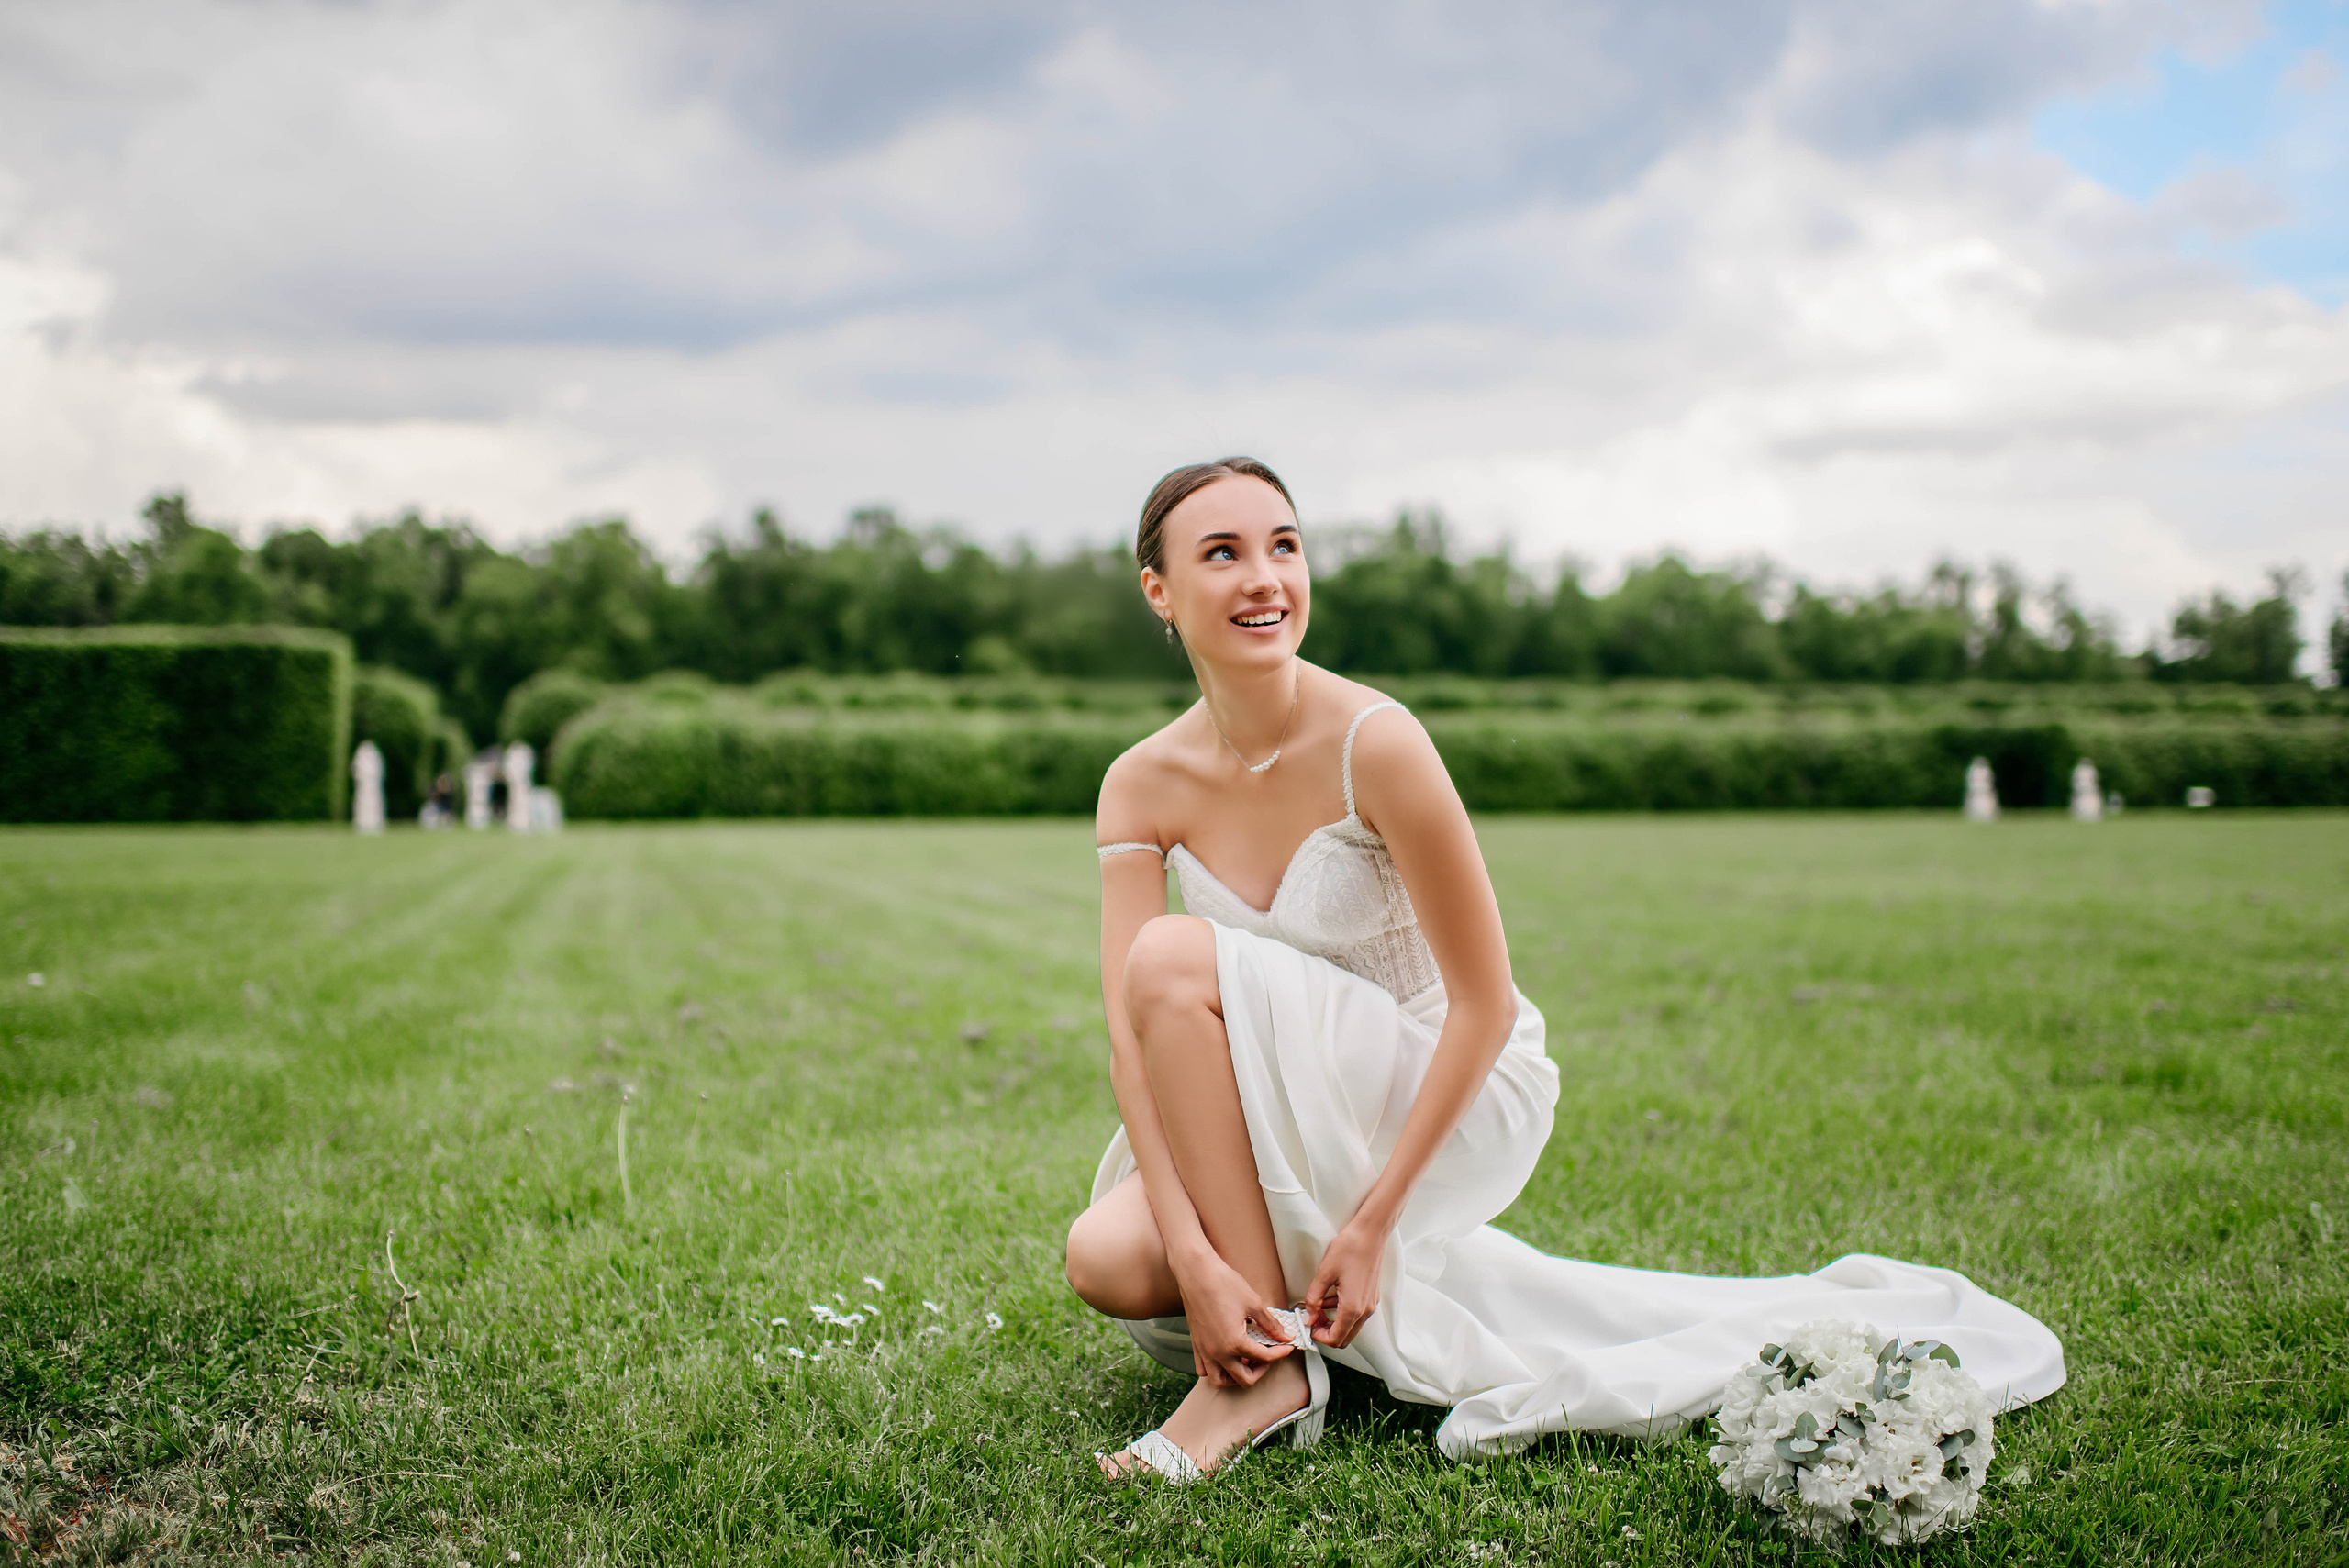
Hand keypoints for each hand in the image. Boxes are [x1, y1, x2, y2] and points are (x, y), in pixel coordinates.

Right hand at [1173, 1252, 1295, 1388]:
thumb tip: (1285, 1335)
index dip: (1280, 1353)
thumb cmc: (1223, 1283)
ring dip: (1236, 1375)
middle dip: (1260, 1370)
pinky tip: (1226, 1355)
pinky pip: (1204, 1368)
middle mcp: (1217, 1352)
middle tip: (1268, 1355)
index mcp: (1234, 1343)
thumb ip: (1270, 1324)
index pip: (1264, 1358)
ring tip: (1246, 1359)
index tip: (1287, 1346)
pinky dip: (1216, 1368)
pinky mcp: (1196, 1343)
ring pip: (1220, 1380)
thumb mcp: (1253, 1303)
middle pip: (1244, 1379)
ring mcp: (1204, 1350)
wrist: (1196, 1271)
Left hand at [1304, 1217, 1387, 1348]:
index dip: (1318, 1337)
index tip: (1308, 1324)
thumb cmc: (1349, 1249)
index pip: (1335, 1339)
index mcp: (1352, 1308)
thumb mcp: (1324, 1274)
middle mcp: (1365, 1311)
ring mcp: (1371, 1304)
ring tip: (1317, 1305)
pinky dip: (1342, 1312)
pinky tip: (1330, 1295)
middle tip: (1311, 1317)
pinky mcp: (1372, 1297)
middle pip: (1344, 1337)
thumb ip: (1313, 1299)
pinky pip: (1356, 1313)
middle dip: (1326, 1331)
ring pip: (1350, 1326)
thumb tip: (1308, 1317)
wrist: (1371, 1233)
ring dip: (1333, 1322)